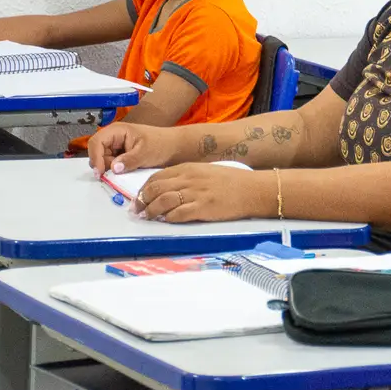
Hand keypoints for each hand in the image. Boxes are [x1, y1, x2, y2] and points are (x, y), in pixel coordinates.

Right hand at [88, 122, 184, 175]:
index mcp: (116, 131)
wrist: (174, 148)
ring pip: (103, 161)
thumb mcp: (145, 153)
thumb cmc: (161, 144)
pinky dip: (116, 170)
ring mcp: (116, 147)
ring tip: (128, 169)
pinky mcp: (120, 156)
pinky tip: (128, 170)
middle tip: (117, 173)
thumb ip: (129, 160)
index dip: (95, 157)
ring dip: (111, 169)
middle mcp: (113, 138)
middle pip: (97, 153)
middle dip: (103, 164)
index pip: (96, 142)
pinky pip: (112, 165)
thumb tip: (113, 168)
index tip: (100, 172)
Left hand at [133, 163, 270, 221]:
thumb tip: (168, 190)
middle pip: (155, 189)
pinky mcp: (203, 208)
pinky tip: (165, 221)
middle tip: (137, 210)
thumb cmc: (232, 181)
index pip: (157, 177)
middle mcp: (189, 179)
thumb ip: (187, 178)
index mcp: (188, 168)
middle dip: (142, 201)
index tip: (139, 198)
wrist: (253, 189)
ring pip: (163, 201)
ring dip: (151, 211)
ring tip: (147, 218)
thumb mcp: (206, 172)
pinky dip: (168, 218)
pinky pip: (178, 214)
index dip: (144, 189)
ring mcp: (195, 193)